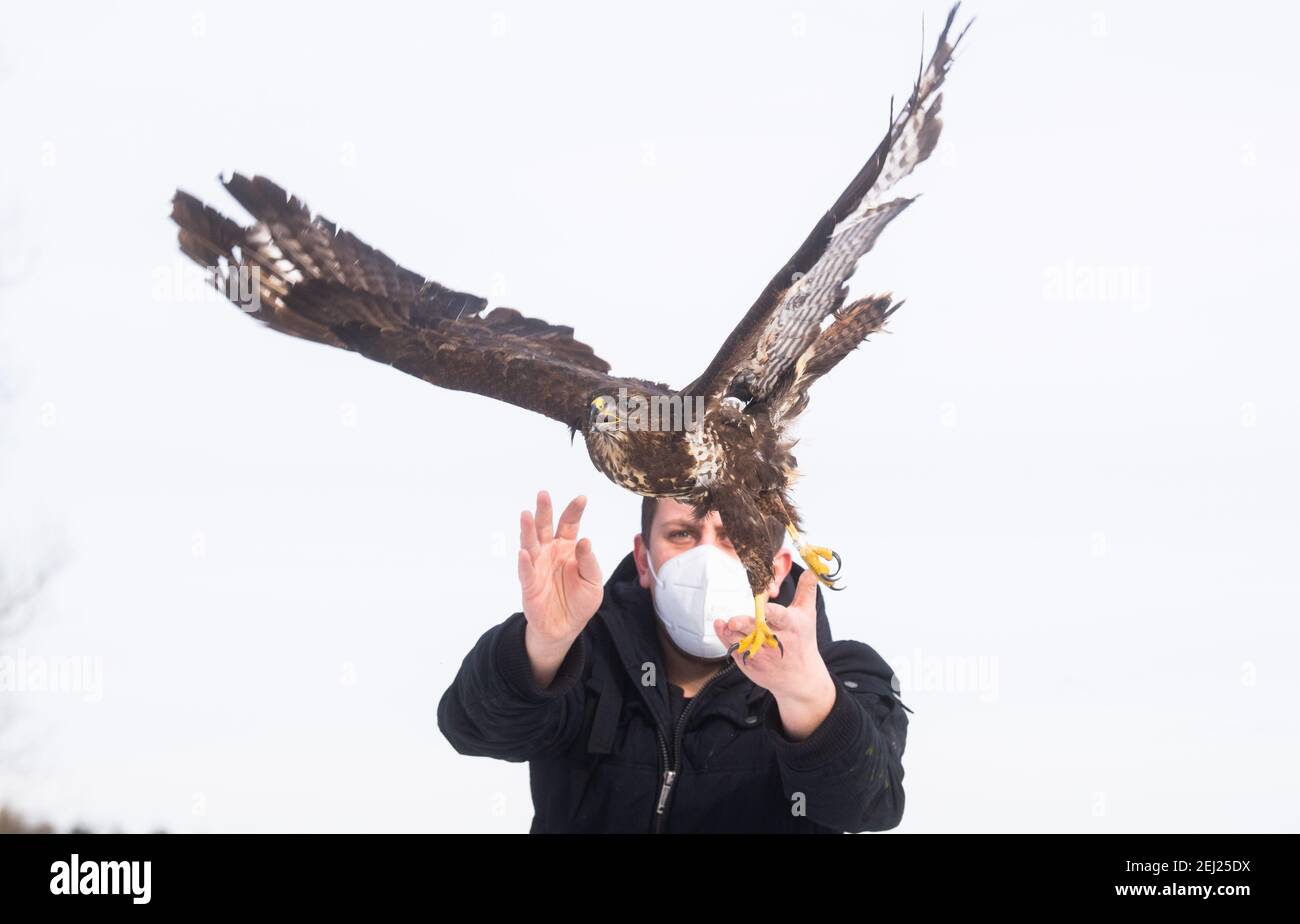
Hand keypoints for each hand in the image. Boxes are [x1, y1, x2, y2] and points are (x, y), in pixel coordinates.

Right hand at [518, 491, 602, 684]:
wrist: (565, 627)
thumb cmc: (580, 600)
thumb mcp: (593, 581)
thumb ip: (589, 561)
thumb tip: (585, 540)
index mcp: (567, 547)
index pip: (569, 524)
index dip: (574, 511)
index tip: (582, 498)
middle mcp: (549, 551)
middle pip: (545, 527)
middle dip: (544, 511)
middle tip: (543, 494)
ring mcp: (537, 566)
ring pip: (530, 544)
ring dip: (527, 530)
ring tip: (526, 515)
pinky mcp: (529, 584)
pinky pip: (526, 572)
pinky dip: (524, 563)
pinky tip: (524, 553)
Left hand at [714, 569, 837, 739]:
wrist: (800, 677)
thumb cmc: (803, 640)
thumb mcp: (808, 615)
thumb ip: (806, 590)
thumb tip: (812, 569)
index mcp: (790, 625)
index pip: (781, 617)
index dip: (772, 613)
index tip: (764, 608)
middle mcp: (775, 640)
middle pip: (757, 630)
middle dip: (745, 625)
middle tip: (733, 621)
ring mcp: (761, 653)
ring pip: (741, 639)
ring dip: (730, 631)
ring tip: (725, 623)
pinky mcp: (749, 662)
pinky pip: (733, 648)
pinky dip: (724, 637)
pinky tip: (721, 626)